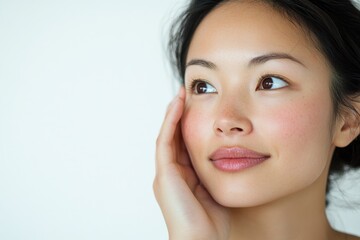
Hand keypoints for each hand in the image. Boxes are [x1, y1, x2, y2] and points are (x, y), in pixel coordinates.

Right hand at [153, 87, 229, 239]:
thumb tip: (233, 157)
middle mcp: (171, 173)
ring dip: (173, 113)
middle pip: (174, 136)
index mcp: (184, 177)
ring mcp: (166, 174)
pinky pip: (165, 141)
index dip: (190, 124)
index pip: (185, 144)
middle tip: (188, 93)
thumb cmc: (213, 223)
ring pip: (168, 135)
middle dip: (180, 114)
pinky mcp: (164, 175)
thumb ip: (219, 173)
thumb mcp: (218, 190)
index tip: (200, 105)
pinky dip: (171, 122)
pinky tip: (178, 105)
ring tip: (182, 94)